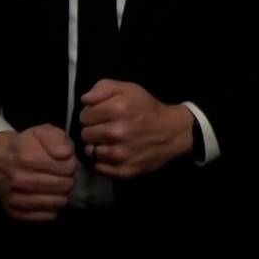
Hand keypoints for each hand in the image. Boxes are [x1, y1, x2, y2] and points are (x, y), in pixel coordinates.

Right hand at [0, 124, 75, 222]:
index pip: (68, 167)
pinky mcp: (14, 212)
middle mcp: (19, 180)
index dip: (72, 163)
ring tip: (56, 185)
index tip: (66, 161)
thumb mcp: (42, 132)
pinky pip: (46, 216)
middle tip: (63, 174)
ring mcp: (15, 198)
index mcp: (28, 158)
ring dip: (62, 194)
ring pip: (57, 202)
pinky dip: (52, 207)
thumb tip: (65, 154)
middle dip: (69, 179)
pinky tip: (48, 196)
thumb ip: (57, 139)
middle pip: (64, 186)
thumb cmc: (26, 144)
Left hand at [78, 79, 193, 179]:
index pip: (84, 115)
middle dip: (93, 130)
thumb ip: (104, 88)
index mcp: (118, 109)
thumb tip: (84, 100)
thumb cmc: (148, 109)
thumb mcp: (129, 89)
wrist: (174, 132)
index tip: (101, 116)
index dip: (91, 114)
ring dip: (97, 146)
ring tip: (109, 141)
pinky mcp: (124, 171)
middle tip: (106, 128)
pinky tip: (112, 154)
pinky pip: (99, 168)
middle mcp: (118, 132)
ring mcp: (121, 154)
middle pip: (85, 134)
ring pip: (90, 151)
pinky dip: (102, 162)